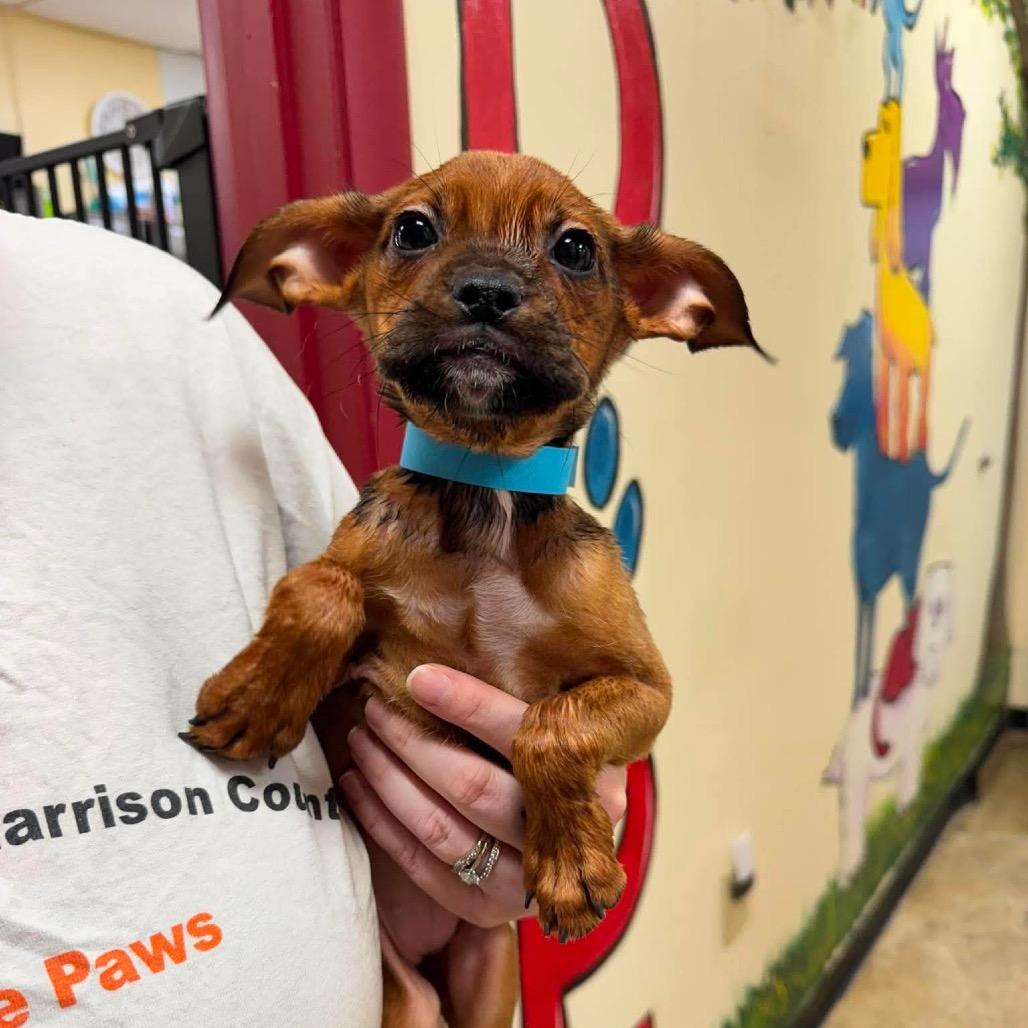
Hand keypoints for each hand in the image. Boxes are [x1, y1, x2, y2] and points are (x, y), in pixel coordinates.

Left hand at [339, 665, 627, 932]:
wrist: (568, 843)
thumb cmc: (554, 761)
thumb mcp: (562, 729)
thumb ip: (527, 701)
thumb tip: (458, 644)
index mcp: (592, 780)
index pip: (523, 738)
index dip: (468, 706)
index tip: (418, 676)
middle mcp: (562, 836)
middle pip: (474, 786)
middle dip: (413, 742)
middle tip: (375, 705)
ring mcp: (524, 882)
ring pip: (440, 827)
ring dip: (388, 778)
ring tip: (360, 737)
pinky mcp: (485, 908)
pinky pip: (419, 864)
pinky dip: (380, 821)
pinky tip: (356, 784)